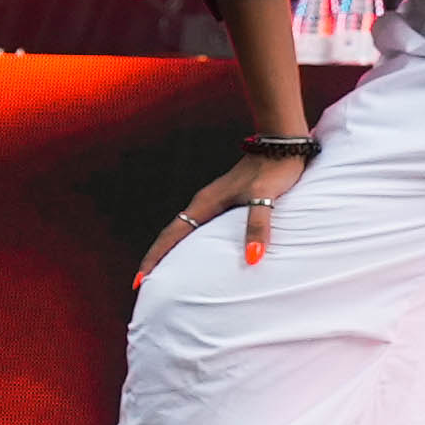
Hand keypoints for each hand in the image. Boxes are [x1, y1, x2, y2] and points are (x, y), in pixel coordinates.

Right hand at [136, 149, 309, 283]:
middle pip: (173, 234)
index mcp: (206, 202)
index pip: (172, 235)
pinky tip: (200, 250)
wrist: (283, 142)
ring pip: (186, 228)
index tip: (141, 280)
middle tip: (146, 282)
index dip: (156, 257)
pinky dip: (193, 241)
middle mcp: (206, 201)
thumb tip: (252, 258)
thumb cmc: (274, 168)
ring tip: (166, 271)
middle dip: (158, 258)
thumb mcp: (265, 197)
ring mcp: (216, 199)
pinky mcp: (228, 198)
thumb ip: (257, 225)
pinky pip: (201, 224)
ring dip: (173, 249)